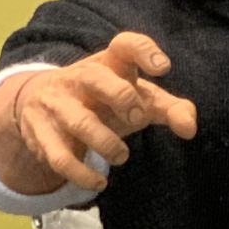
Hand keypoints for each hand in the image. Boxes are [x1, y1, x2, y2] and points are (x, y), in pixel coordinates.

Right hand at [12, 33, 198, 189]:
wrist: (38, 106)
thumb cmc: (105, 101)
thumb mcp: (139, 98)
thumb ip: (171, 109)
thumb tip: (189, 129)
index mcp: (109, 64)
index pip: (125, 45)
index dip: (144, 52)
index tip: (163, 69)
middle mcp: (80, 79)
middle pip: (97, 78)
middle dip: (123, 99)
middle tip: (138, 118)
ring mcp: (57, 105)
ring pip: (81, 122)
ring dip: (108, 144)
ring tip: (121, 155)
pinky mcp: (42, 135)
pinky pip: (61, 158)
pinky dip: (83, 175)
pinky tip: (100, 183)